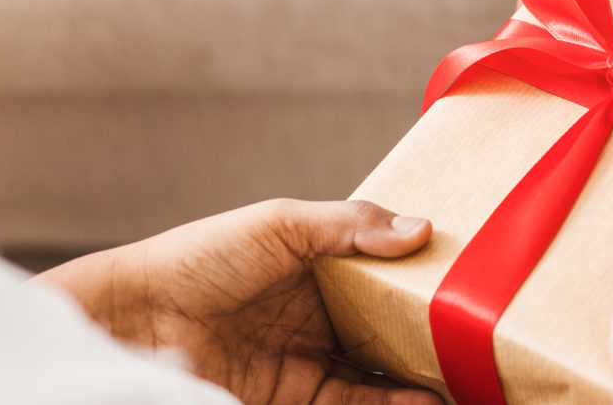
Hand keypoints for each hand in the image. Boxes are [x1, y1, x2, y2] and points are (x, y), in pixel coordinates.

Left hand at [36, 199, 442, 404]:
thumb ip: (352, 226)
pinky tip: (423, 399)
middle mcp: (321, 314)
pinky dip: (391, 402)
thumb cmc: (199, 257)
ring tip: (464, 378)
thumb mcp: (281, 224)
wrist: (135, 318)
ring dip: (421, 377)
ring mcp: (310, 357)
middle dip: (430, 337)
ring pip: (381, 371)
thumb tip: (422, 230)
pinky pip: (355, 401)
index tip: (467, 287)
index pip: (385, 276)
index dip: (423, 282)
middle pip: (389, 328)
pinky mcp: (295, 395)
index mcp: (320, 265)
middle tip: (477, 341)